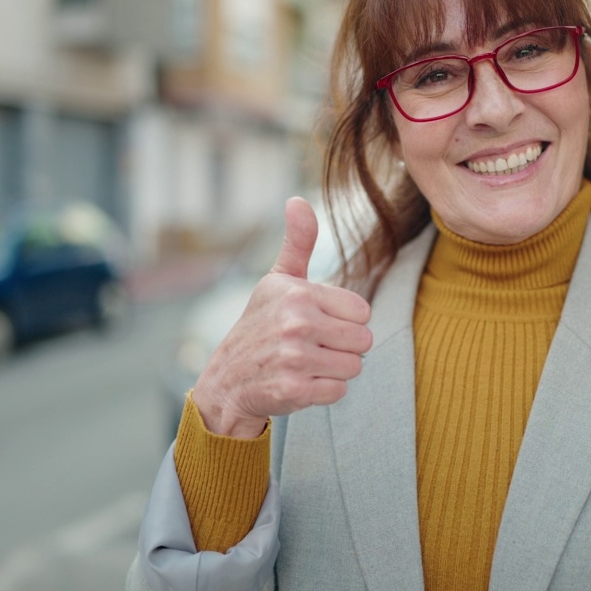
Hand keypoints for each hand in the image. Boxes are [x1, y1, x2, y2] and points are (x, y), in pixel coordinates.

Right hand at [190, 197, 372, 437]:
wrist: (227, 381)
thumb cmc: (261, 326)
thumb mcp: (277, 282)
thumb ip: (298, 242)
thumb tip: (297, 200)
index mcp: (298, 293)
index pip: (362, 311)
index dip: (344, 320)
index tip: (317, 322)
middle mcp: (296, 323)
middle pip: (363, 340)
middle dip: (343, 347)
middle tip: (312, 346)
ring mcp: (295, 358)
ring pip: (354, 366)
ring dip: (334, 370)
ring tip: (306, 364)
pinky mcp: (294, 390)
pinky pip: (339, 391)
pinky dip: (324, 391)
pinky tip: (300, 382)